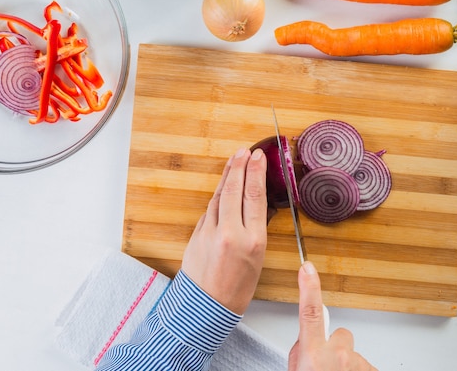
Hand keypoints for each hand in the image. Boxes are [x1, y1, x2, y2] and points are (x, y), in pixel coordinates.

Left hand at [181, 148, 267, 314]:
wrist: (207, 306)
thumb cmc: (237, 287)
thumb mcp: (258, 258)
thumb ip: (255, 229)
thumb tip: (257, 205)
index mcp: (252, 241)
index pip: (255, 196)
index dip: (256, 172)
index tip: (259, 156)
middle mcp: (231, 233)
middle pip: (235, 190)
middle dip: (240, 166)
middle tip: (245, 151)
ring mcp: (211, 232)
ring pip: (220, 196)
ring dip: (228, 176)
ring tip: (235, 161)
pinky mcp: (197, 234)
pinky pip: (210, 209)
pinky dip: (218, 195)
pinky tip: (223, 185)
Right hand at [288, 262, 377, 370]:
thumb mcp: (297, 370)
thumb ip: (302, 351)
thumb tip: (308, 340)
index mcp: (314, 354)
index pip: (310, 311)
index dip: (309, 287)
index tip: (307, 269)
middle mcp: (337, 356)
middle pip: (340, 334)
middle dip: (334, 346)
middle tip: (326, 366)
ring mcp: (356, 363)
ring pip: (352, 352)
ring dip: (344, 363)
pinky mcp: (371, 370)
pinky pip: (363, 364)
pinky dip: (356, 370)